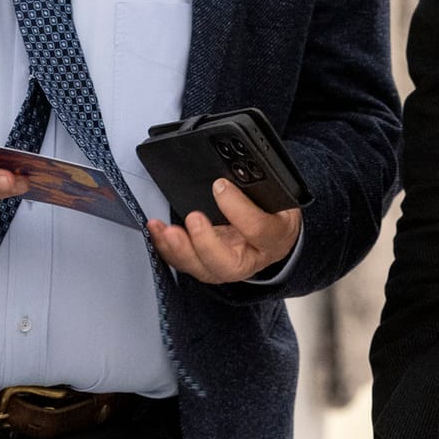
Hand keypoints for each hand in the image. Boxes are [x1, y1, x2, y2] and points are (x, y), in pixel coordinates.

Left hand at [145, 177, 301, 283]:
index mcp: (274, 238)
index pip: (258, 230)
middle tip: (193, 218)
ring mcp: (227, 266)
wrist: (275, 235)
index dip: (238, 209)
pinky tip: (157, 232)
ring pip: (202, 269)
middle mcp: (251, 259)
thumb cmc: (277, 213)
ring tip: (165, 229)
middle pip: (227, 265)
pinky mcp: (208, 266)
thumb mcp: (281, 197)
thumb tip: (237, 170)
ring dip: (179, 249)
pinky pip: (186, 263)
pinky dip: (168, 249)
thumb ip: (262, 187)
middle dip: (205, 243)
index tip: (221, 186)